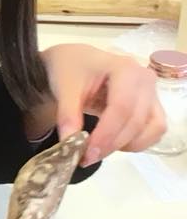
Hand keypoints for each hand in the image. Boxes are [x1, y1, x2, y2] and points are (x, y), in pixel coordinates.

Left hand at [38, 44, 164, 166]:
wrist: (76, 60)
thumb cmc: (70, 68)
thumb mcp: (64, 88)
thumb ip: (67, 115)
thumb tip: (69, 144)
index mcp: (125, 69)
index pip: (121, 108)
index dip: (106, 134)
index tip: (87, 153)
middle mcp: (145, 80)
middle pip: (136, 121)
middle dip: (112, 144)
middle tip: (87, 158)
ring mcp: (152, 93)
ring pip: (152, 128)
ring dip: (127, 145)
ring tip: (99, 150)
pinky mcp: (152, 106)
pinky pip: (154, 130)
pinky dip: (137, 142)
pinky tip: (113, 144)